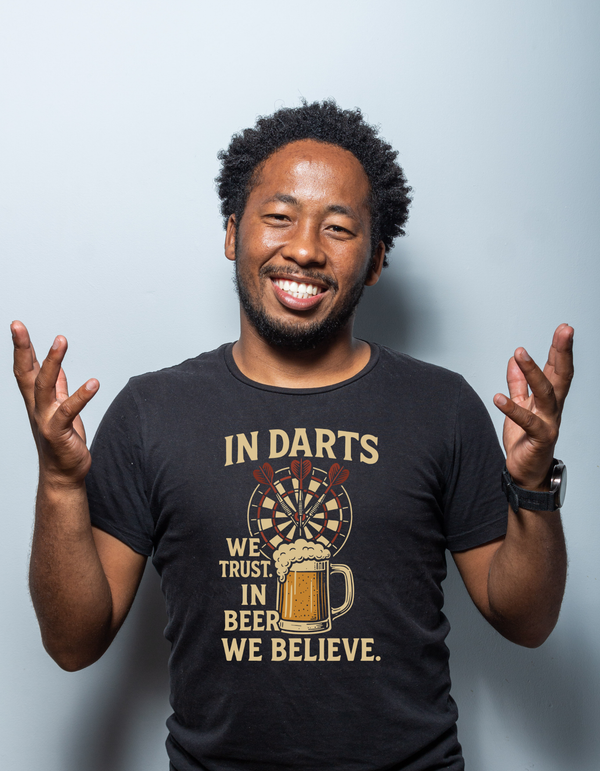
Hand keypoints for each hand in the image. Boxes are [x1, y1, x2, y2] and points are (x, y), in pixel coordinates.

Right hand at [11, 320, 98, 485]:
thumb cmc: (62, 440)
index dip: (22, 347)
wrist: (63, 474)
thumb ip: (58, 388)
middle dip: (22, 348)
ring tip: (60, 341)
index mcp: (37, 400)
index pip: (26, 368)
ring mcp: (45, 419)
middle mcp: (37, 407)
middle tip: (18, 326)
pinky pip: (69, 411)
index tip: (17, 325)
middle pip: (26, 373)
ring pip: (44, 386)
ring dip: (51, 362)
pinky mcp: (59, 432)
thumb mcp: (59, 408)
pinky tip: (93, 383)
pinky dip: (80, 396)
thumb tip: (57, 368)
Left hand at [493, 323, 573, 489]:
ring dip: (533, 372)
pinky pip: (527, 421)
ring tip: (520, 353)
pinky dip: (512, 409)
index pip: (557, 369)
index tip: (564, 328)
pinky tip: (498, 397)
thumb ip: (518, 384)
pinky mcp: (540, 438)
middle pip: (561, 375)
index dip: (559, 349)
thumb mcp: (520, 406)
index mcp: (550, 399)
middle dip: (562, 352)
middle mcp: (554, 408)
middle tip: (565, 330)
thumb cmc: (525, 440)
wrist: (526, 472)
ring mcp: (549, 423)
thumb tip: (514, 360)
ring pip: (546, 393)